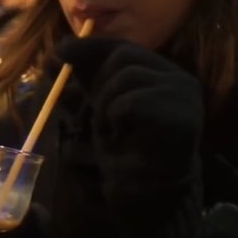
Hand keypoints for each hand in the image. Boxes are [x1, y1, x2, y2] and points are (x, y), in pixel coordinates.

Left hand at [57, 36, 202, 184]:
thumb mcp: (97, 108)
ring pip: (128, 76)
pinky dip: (118, 116)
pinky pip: (134, 101)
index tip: (61, 52)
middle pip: (125, 56)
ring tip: (111, 129)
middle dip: (100, 82)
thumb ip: (81, 82)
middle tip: (96, 112)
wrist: (147, 191)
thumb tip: (54, 54)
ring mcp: (184, 96)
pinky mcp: (183, 117)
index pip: (123, 46)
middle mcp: (176, 78)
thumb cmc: (124, 149)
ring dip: (107, 104)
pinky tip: (121, 133)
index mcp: (159, 73)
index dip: (90, 46)